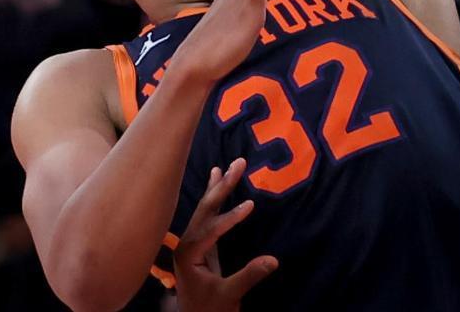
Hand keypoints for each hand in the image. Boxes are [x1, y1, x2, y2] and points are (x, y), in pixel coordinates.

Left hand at [174, 159, 277, 311]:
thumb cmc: (209, 310)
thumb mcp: (229, 296)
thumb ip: (248, 276)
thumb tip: (273, 260)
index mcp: (189, 255)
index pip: (211, 230)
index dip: (230, 218)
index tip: (251, 205)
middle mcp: (186, 244)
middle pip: (206, 210)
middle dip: (223, 187)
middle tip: (239, 163)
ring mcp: (191, 243)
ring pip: (206, 210)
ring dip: (218, 188)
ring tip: (226, 166)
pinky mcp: (199, 245)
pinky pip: (208, 216)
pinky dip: (215, 199)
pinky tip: (216, 182)